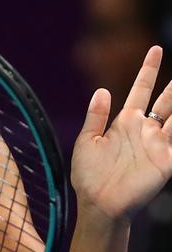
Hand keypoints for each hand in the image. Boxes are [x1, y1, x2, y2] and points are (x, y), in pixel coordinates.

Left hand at [71, 46, 171, 222]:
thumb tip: (103, 89)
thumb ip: (96, 115)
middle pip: (167, 100)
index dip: (148, 70)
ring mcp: (158, 144)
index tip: (155, 49)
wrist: (97, 202)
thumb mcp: (86, 140)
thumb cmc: (88, 175)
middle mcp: (145, 130)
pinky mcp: (166, 161)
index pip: (141, 90)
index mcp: (125, 122)